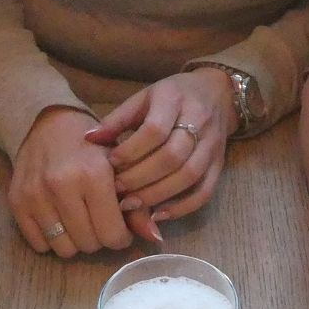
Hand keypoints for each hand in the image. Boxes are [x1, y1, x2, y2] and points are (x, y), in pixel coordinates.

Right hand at [10, 105, 133, 257]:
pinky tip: (59, 219)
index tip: (121, 227)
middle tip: (100, 220)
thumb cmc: (92, 148)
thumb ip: (138, 204)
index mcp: (93, 174)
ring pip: (63, 249)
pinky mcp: (16, 201)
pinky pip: (39, 244)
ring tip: (80, 220)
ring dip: (75, 241)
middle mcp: (62, 184)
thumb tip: (155, 239)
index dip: (121, 237)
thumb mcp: (121, 168)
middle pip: (89, 245)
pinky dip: (52, 239)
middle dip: (99, 238)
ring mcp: (36, 194)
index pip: (112, 235)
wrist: (48, 124)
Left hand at [87, 68, 233, 237]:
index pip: (155, 130)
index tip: (111, 163)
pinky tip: (159, 214)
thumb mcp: (143, 98)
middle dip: (141, 177)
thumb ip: (117, 119)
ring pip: (189, 175)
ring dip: (158, 194)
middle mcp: (198, 120)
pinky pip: (205, 190)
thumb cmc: (172, 97)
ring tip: (132, 205)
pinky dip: (182, 207)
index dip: (131, 151)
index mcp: (174, 98)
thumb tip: (88, 139)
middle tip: (117, 190)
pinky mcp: (220, 164)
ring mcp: (212, 145)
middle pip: (172, 156)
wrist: (217, 94)